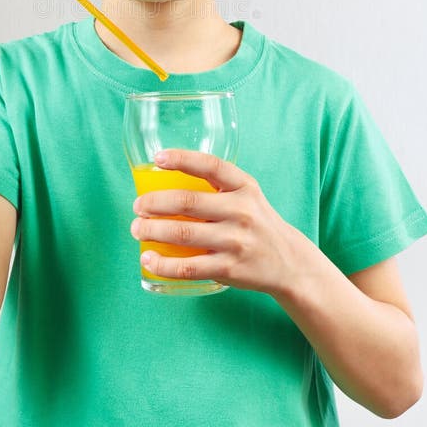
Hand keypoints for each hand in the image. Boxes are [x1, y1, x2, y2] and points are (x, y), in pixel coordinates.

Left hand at [130, 149, 299, 293]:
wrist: (289, 262)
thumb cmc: (257, 222)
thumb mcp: (247, 195)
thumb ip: (217, 186)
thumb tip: (165, 182)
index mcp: (244, 186)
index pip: (211, 165)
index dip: (182, 159)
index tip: (157, 158)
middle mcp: (241, 211)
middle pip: (187, 202)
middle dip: (154, 203)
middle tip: (137, 206)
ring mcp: (235, 241)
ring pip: (183, 234)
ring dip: (152, 231)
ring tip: (137, 229)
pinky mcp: (229, 269)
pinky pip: (188, 267)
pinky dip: (163, 264)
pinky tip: (148, 259)